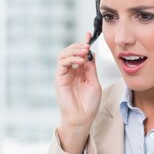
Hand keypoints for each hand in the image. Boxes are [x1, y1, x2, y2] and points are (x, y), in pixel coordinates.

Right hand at [55, 32, 101, 153]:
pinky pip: (62, 63)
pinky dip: (71, 59)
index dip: (83, 43)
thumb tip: (91, 54)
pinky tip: (79, 61)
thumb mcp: (94, 82)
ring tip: (84, 52)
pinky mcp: (59, 79)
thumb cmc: (89, 104)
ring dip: (74, 50)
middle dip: (79, 45)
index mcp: (80, 72)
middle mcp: (71, 72)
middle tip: (87, 45)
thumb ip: (91, 68)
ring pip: (63, 55)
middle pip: (70, 51)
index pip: (80, 54)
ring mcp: (64, 75)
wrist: (82, 118)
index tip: (89, 34)